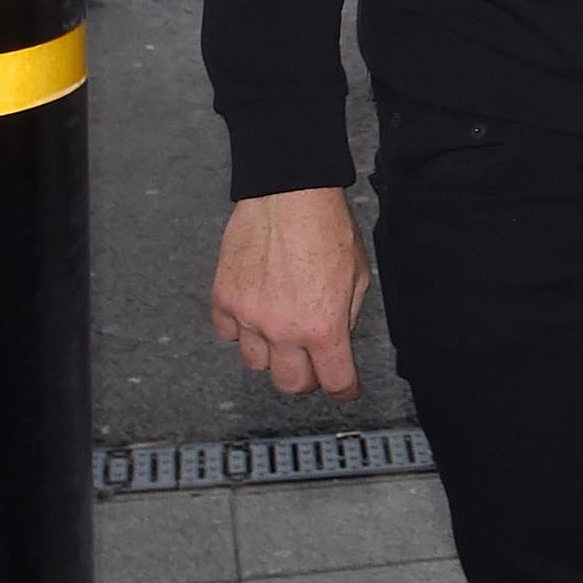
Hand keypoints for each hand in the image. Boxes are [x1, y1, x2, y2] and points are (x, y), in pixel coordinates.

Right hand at [211, 186, 370, 397]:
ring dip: (272, 355)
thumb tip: (337, 339)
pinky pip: (227, 334)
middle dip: (307, 377)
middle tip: (313, 362)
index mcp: (324, 326)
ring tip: (282, 332)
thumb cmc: (326, 225)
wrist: (289, 192)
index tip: (345, 389)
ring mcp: (249, 316)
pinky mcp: (224, 297)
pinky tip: (255, 313)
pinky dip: (240, 330)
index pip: (335, 382)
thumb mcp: (358, 276)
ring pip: (256, 364)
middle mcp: (283, 328)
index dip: (344, 389)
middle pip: (290, 383)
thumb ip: (346, 316)